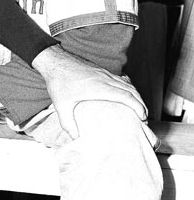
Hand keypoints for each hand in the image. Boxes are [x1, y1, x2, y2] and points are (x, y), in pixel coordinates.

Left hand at [31, 45, 146, 139]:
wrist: (54, 60)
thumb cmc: (58, 82)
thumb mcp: (61, 106)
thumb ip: (68, 124)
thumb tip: (76, 139)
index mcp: (100, 87)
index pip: (127, 96)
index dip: (139, 107)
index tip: (144, 118)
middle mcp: (105, 79)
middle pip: (132, 91)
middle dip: (141, 104)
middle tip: (144, 118)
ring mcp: (104, 73)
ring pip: (127, 84)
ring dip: (136, 96)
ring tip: (139, 109)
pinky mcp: (100, 71)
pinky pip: (120, 79)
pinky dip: (128, 88)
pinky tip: (127, 94)